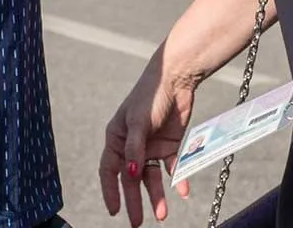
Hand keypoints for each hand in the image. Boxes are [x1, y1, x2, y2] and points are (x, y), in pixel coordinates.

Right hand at [101, 62, 197, 225]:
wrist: (177, 79)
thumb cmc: (149, 96)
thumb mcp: (138, 123)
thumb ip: (135, 149)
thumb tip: (131, 174)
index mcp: (117, 138)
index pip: (109, 169)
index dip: (110, 191)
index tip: (114, 211)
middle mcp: (132, 145)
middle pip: (131, 178)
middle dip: (135, 201)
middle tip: (137, 222)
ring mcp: (151, 146)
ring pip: (152, 177)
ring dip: (156, 195)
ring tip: (163, 214)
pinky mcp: (169, 145)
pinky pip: (172, 168)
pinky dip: (178, 180)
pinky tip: (182, 191)